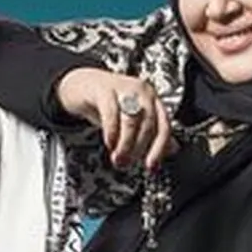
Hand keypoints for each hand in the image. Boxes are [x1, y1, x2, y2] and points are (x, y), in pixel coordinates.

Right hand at [54, 68, 172, 169]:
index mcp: (152, 100)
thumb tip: (171, 149)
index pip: (164, 126)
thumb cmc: (108, 105)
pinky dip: (111, 131)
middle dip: (138, 148)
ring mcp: (124, 88)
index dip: (159, 148)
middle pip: (148, 124)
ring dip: (125, 143)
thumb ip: (151, 135)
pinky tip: (108, 142)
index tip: (151, 166)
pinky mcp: (104, 89)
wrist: (80, 85)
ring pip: (131, 120)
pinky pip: (111, 113)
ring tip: (117, 157)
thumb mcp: (131, 122)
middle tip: (126, 163)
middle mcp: (142, 92)